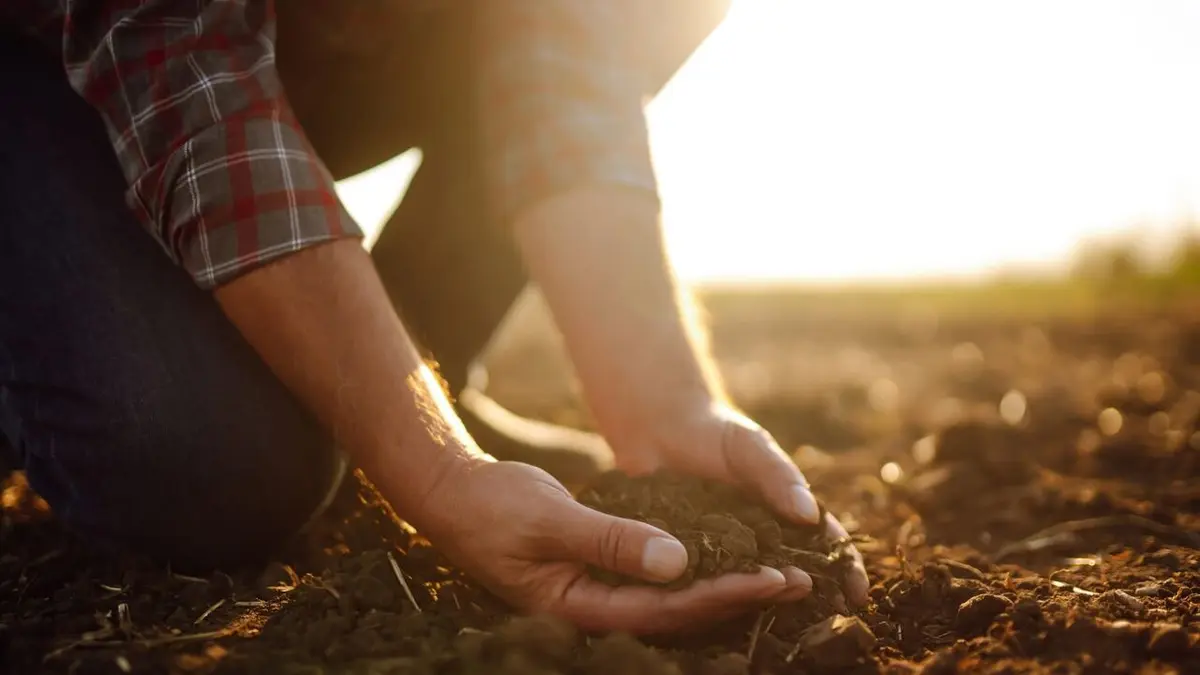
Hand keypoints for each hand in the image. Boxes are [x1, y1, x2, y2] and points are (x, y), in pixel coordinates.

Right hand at [417, 459, 806, 633]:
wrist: (454, 496)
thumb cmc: (494, 507)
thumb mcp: (551, 519)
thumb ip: (612, 542)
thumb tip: (678, 563)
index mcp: (579, 607)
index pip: (666, 611)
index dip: (723, 596)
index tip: (773, 578)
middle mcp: (594, 609)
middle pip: (679, 614)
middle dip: (738, 597)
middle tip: (799, 582)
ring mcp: (598, 593)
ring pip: (672, 599)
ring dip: (724, 585)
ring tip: (780, 574)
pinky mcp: (600, 572)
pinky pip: (657, 578)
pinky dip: (695, 568)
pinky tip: (728, 556)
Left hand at [607, 400, 870, 606]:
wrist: (659, 427)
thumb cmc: (715, 432)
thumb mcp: (751, 447)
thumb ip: (778, 476)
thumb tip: (810, 514)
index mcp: (785, 513)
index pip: (824, 546)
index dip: (845, 571)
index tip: (858, 594)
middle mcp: (759, 539)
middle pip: (793, 573)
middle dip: (811, 597)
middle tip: (823, 618)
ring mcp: (724, 552)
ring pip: (750, 584)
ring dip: (763, 600)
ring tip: (776, 615)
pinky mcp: (687, 557)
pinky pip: (704, 580)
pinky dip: (714, 596)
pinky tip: (718, 609)